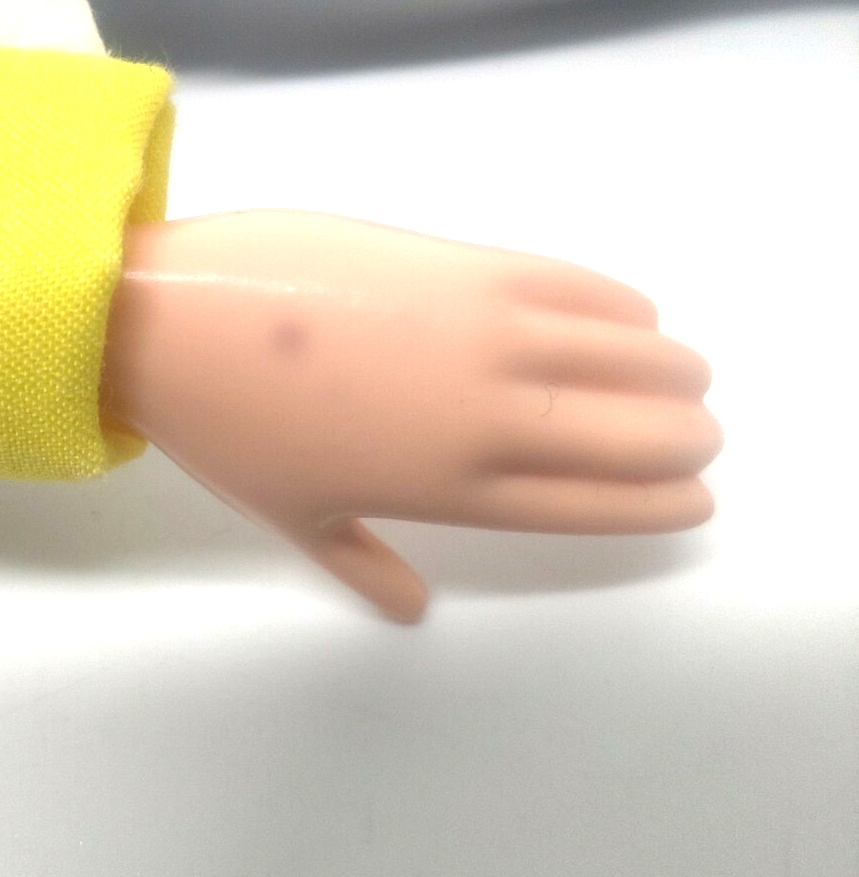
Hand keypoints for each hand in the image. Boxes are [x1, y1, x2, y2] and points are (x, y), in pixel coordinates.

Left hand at [102, 212, 721, 622]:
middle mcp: (485, 418)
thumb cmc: (227, 425)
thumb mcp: (294, 517)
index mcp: (448, 488)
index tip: (693, 496)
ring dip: (668, 370)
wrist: (177, 321)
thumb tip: (412, 611)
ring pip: (615, 358)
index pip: (584, 503)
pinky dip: (617, 304)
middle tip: (698, 432)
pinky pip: (568, 285)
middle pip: (622, 435)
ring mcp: (481, 335)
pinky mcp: (463, 265)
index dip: (650, 502)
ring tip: (687, 375)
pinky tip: (638, 314)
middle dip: (679, 440)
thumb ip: (365, 565)